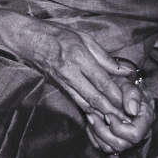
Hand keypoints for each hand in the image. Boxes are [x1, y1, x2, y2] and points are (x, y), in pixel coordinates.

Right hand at [4, 15, 143, 130]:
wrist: (29, 40)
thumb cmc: (57, 34)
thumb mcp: (83, 38)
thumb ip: (105, 57)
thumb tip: (125, 71)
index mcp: (79, 56)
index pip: (102, 81)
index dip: (117, 95)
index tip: (129, 104)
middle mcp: (71, 72)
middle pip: (95, 96)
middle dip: (112, 110)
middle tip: (126, 120)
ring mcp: (64, 81)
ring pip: (86, 102)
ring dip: (102, 114)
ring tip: (116, 123)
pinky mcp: (59, 86)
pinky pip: (77, 101)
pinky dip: (89, 111)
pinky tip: (99, 117)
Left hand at [82, 90, 153, 152]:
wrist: (114, 89)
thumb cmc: (122, 87)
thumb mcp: (128, 85)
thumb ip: (132, 95)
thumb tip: (132, 110)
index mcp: (145, 121)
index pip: (135, 134)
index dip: (119, 127)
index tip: (107, 115)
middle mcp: (138, 134)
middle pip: (121, 144)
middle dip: (103, 130)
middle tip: (92, 114)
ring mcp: (126, 140)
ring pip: (110, 148)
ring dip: (96, 133)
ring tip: (90, 116)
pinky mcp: (113, 142)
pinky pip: (101, 147)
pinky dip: (93, 136)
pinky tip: (90, 123)